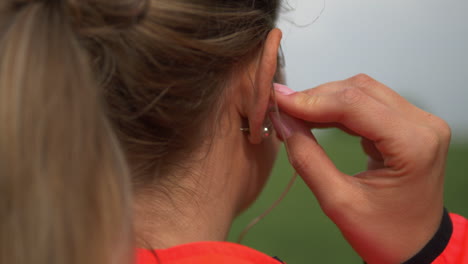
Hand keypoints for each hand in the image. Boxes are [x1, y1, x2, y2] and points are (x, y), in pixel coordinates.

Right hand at [270, 74, 450, 263]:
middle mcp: (423, 125)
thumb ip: (307, 159)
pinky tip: (313, 118)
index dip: (311, 100)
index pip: (354, 105)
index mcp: (414, 145)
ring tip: (292, 114)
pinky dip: (337, 109)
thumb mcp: (338, 202)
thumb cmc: (382, 233)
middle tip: (280, 109)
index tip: (276, 100)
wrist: (415, 246)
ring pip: (363, 92)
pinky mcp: (410, 125)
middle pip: (360, 91)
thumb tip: (281, 121)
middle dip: (315, 97)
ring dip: (325, 100)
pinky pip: (369, 104)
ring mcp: (419, 122)